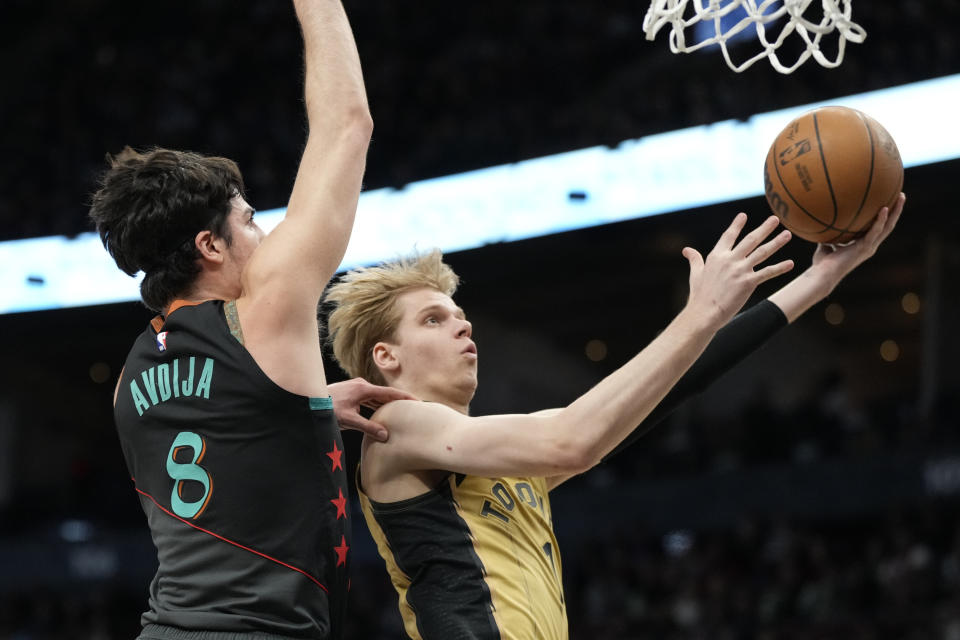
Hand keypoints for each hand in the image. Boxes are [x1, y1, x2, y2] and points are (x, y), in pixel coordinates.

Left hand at [328, 378, 416, 441]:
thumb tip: (385, 435)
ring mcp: (356, 388)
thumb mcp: (349, 420)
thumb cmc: (327, 409)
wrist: (310, 401)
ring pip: (377, 397)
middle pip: (385, 394)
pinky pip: (369, 399)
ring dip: (388, 404)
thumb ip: (368, 427)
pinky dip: (377, 406)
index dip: (405, 397)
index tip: (418, 400)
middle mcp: (362, 386)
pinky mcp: (352, 393)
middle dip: (398, 401)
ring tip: (400, 411)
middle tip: (413, 407)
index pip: (390, 393)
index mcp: (364, 389)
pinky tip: (382, 413)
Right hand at [682, 213, 793, 328]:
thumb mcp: (696, 274)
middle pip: (751, 240)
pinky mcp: (748, 282)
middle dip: (764, 228)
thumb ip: (695, 259)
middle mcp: (730, 260)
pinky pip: (767, 273)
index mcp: (717, 256)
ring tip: (787, 234)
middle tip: (775, 219)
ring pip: (762, 252)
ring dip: (776, 243)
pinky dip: (779, 268)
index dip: (736, 225)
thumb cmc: (699, 295)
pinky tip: (790, 263)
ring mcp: (740, 270)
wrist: (704, 313)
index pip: (729, 236)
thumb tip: (686, 250)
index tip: (743, 215)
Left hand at [808, 193, 904, 288]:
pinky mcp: (864, 248)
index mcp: (863, 245)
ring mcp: (869, 247)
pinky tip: (884, 208)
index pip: (878, 229)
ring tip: (900, 196)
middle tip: (901, 195)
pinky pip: (875, 231)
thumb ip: (828, 235)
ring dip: (895, 211)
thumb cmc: (822, 264)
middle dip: (896, 210)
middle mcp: (869, 246)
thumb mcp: (825, 245)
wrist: (823, 275)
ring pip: (887, 227)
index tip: (888, 202)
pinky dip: (880, 220)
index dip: (884, 217)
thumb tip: (822, 223)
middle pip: (888, 225)